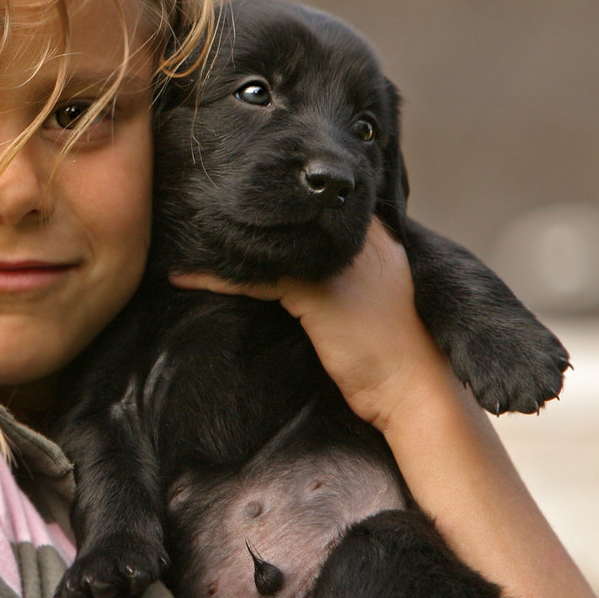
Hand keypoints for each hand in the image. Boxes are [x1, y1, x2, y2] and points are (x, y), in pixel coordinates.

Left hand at [170, 220, 450, 428]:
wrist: (416, 390)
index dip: (265, 209)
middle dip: (238, 217)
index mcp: (370, 232)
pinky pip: (257, 280)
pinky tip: (185, 277)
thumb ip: (339, 266)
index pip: (305, 208)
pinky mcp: (320, 292)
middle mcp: (357, 237)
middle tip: (194, 215)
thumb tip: (293, 262)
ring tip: (182, 242)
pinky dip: (218, 279)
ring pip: (264, 244)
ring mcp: (340, 261)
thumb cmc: (391, 351)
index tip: (225, 207)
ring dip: (219, 245)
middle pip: (282, 216)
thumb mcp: (367, 294)